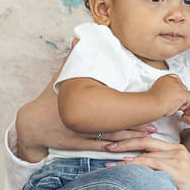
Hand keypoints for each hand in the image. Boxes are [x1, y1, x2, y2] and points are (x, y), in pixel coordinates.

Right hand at [16, 39, 156, 156]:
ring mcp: (84, 135)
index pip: (112, 104)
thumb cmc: (48, 100)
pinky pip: (103, 148)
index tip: (148, 105)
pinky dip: (118, 148)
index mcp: (83, 103)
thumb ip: (72, 60)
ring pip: (113, 138)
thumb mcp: (60, 79)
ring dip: (132, 137)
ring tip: (149, 134)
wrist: (33, 126)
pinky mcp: (81, 146)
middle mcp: (86, 120)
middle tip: (156, 123)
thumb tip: (78, 40)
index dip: (131, 106)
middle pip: (117, 123)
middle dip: (137, 124)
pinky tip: (132, 149)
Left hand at [105, 136, 189, 189]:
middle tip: (105, 145)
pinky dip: (134, 166)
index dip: (130, 139)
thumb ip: (162, 171)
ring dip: (124, 157)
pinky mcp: (178, 170)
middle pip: (145, 140)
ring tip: (108, 163)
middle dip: (123, 141)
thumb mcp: (178, 178)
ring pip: (145, 153)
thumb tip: (139, 173)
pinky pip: (150, 165)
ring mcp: (179, 159)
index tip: (114, 142)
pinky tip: (122, 169)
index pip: (149, 139)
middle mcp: (178, 150)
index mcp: (178, 150)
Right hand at [148, 74, 189, 116]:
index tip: (172, 95)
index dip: (176, 89)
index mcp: (165, 78)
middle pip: (182, 87)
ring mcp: (179, 86)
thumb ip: (165, 89)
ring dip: (181, 101)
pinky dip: (183, 106)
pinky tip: (176, 107)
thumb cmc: (152, 101)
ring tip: (172, 105)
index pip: (176, 79)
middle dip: (179, 95)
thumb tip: (170, 95)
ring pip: (186, 94)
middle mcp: (173, 80)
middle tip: (171, 102)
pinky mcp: (183, 93)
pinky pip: (188, 100)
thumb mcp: (157, 91)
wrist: (152, 104)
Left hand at [180, 90, 189, 137]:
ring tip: (186, 112)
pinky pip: (188, 120)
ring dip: (185, 112)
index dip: (187, 96)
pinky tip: (188, 118)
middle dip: (186, 104)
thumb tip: (183, 92)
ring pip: (189, 111)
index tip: (186, 99)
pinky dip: (185, 118)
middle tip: (185, 106)